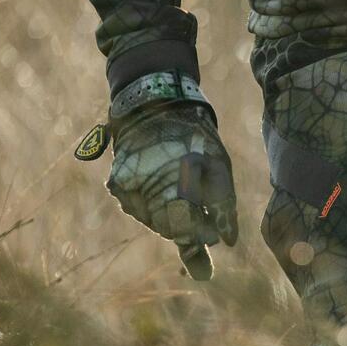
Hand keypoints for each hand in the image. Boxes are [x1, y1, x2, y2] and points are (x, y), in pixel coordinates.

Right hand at [107, 102, 237, 280]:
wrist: (155, 104)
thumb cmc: (195, 136)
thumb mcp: (218, 164)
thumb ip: (223, 205)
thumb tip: (228, 241)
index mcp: (175, 179)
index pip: (186, 226)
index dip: (202, 234)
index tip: (213, 235)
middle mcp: (146, 186)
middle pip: (168, 227)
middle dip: (187, 228)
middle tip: (200, 217)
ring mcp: (128, 187)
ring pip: (153, 221)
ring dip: (170, 218)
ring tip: (182, 196)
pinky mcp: (117, 185)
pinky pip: (138, 209)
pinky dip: (154, 207)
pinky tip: (165, 192)